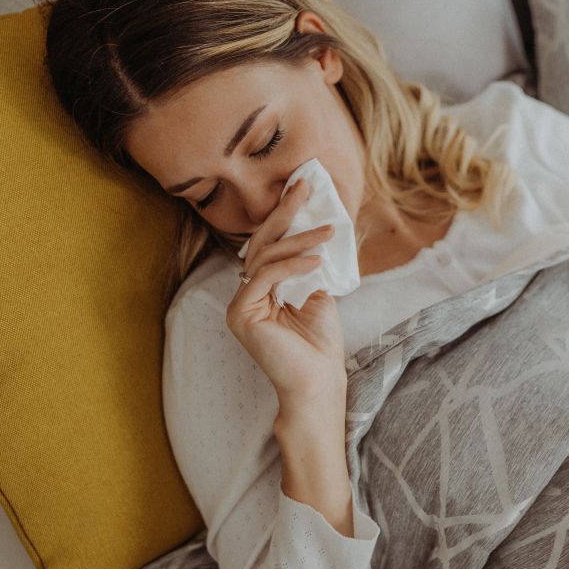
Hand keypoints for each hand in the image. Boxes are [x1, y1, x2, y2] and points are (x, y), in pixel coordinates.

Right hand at [225, 177, 345, 402]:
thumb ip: (308, 267)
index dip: (284, 217)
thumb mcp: (317, 294)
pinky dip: (293, 265)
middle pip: (261, 244)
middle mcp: (244, 295)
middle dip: (283, 212)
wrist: (318, 383)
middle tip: (303, 185)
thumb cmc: (320, 345)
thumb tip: (315, 232)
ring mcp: (239, 305)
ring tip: (328, 230)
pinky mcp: (241, 314)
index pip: (269, 246)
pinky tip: (317, 259)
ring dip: (299, 240)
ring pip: (265, 258)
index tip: (303, 189)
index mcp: (260, 290)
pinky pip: (266, 277)